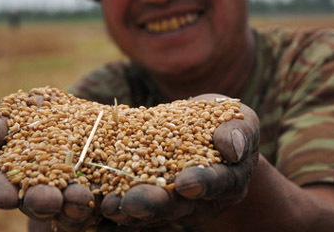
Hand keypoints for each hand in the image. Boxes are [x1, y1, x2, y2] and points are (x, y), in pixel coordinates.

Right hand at [0, 113, 99, 230]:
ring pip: (66, 206)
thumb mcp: (21, 106)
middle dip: (39, 202)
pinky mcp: (92, 193)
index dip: (1, 192)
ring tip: (81, 199)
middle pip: (33, 201)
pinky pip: (94, 201)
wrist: (84, 111)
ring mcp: (64, 194)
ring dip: (71, 205)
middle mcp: (35, 189)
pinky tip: (102, 198)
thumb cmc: (41, 107)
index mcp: (9, 171)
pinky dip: (99, 199)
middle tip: (48, 202)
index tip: (6, 198)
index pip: (0, 185)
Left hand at [99, 94, 259, 229]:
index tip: (186, 183)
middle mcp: (202, 200)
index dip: (203, 183)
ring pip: (151, 212)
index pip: (217, 183)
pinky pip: (132, 209)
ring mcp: (176, 206)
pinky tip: (93, 207)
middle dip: (154, 204)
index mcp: (228, 180)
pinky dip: (114, 209)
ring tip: (108, 207)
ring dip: (128, 211)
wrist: (207, 135)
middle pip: (178, 205)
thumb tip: (231, 147)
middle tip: (132, 203)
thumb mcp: (240, 121)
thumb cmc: (225, 124)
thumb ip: (238, 132)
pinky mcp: (151, 203)